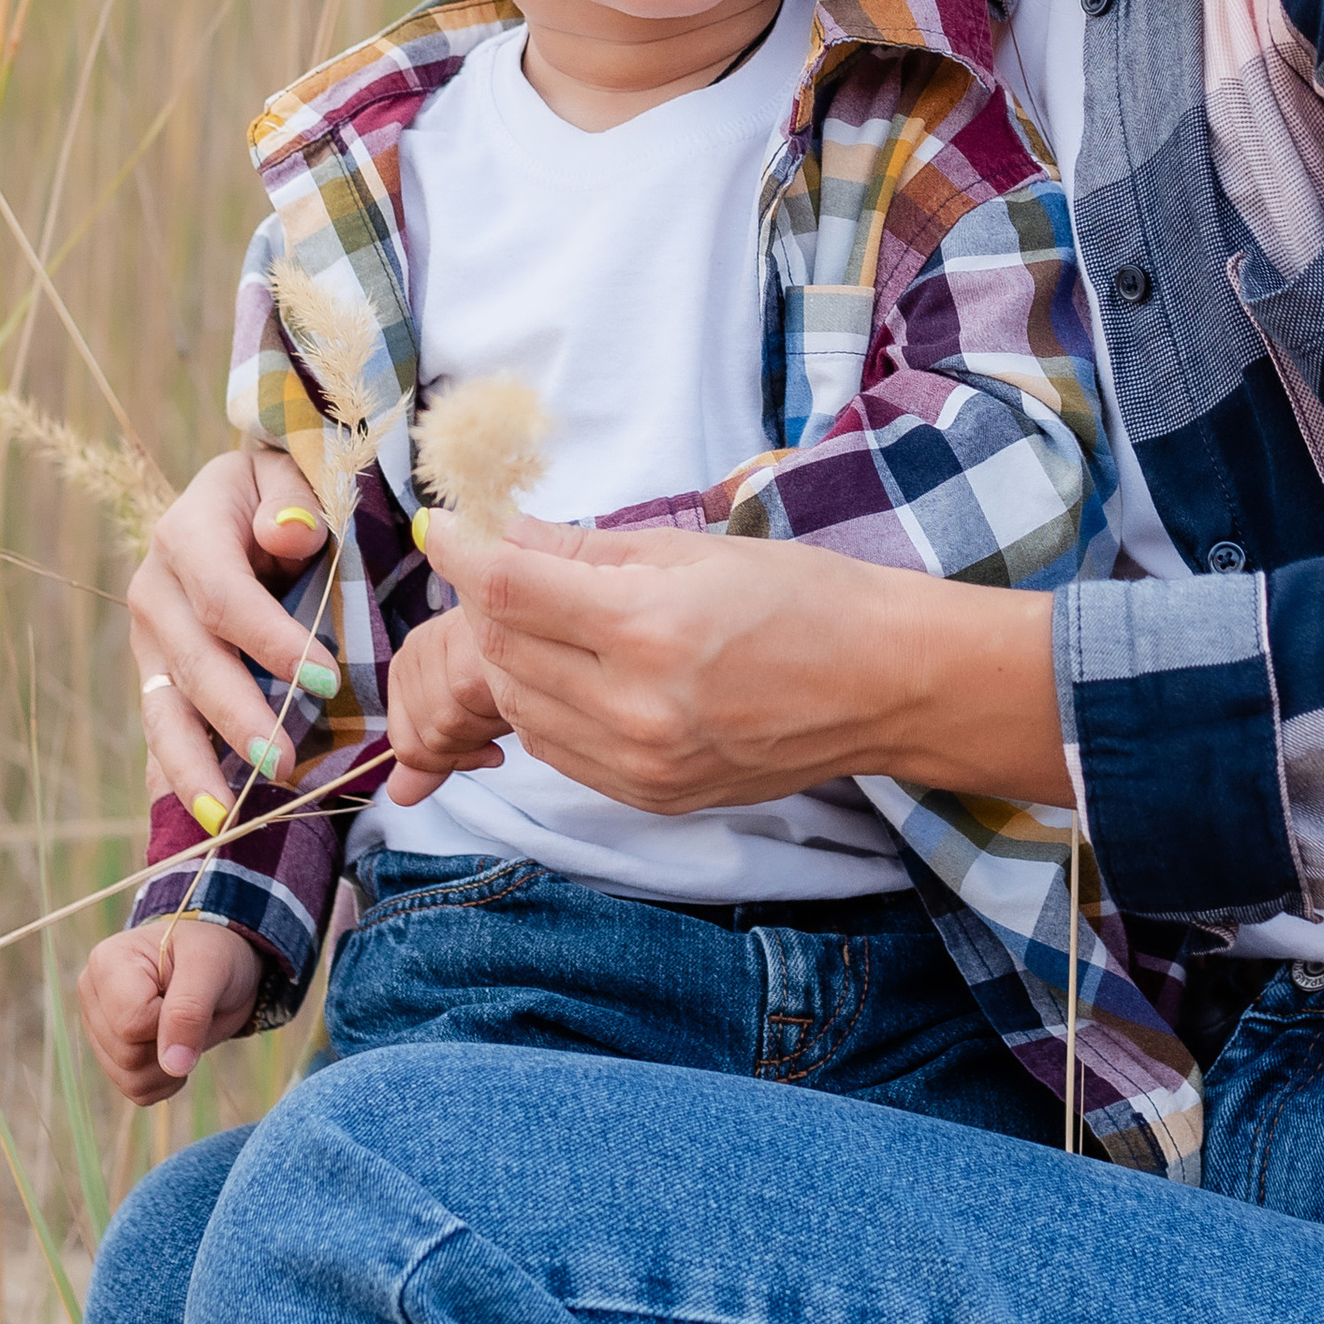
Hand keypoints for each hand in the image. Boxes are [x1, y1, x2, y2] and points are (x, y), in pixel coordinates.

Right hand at [79, 917, 261, 1104]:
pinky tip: (178, 1048)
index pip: (130, 1022)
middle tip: (192, 1010)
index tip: (189, 991)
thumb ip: (189, 1011)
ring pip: (129, 1079)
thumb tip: (173, 1065)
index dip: (168, 1021)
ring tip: (186, 1028)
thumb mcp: (211, 966)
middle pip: (128, 1055)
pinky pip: (137, 1092)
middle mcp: (92, 996)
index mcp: (107, 962)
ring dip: (171, 1066)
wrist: (222, 969)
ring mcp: (98, 1030)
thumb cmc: (213, 955)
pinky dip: (167, 1080)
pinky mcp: (110, 1057)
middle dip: (170, 1043)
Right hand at [128, 445, 339, 813]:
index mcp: (186, 534)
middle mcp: (155, 590)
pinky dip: (181, 774)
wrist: (234, 498)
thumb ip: (293, 500)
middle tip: (283, 765)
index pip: (225, 597)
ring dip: (196, 766)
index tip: (325, 678)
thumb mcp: (287, 472)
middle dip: (239, 718)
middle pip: (195, 664)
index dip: (272, 640)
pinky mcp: (157, 672)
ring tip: (229, 817)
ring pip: (165, 710)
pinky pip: (165, 727)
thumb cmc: (277, 491)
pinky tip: (207, 817)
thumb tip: (291, 534)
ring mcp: (149, 638)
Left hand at [385, 604, 511, 805]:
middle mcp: (415, 646)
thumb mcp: (474, 722)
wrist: (560, 635)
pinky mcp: (463, 637)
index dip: (451, 761)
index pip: (407, 746)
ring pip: (446, 724)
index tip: (488, 748)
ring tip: (513, 701)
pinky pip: (466, 701)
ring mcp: (437, 637)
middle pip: (429, 738)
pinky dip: (499, 709)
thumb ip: (438, 757)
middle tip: (505, 717)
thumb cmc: (520, 676)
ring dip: (490, 729)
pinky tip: (522, 690)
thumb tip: (400, 797)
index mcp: (408, 667)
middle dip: (475, 745)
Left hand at [423, 513, 1070, 811]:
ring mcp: (641, 763)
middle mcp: (636, 706)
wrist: (884, 686)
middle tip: (508, 568)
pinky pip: (558, 750)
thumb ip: (587, 549)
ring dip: (513, 657)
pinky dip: (547, 706)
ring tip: (550, 620)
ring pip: (520, 707)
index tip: (439, 526)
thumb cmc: (804, 598)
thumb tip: (502, 533)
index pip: (509, 589)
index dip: (460, 551)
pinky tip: (582, 673)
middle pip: (503, 651)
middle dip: (488, 604)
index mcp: (649, 628)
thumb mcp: (695, 551)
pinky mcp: (650, 797)